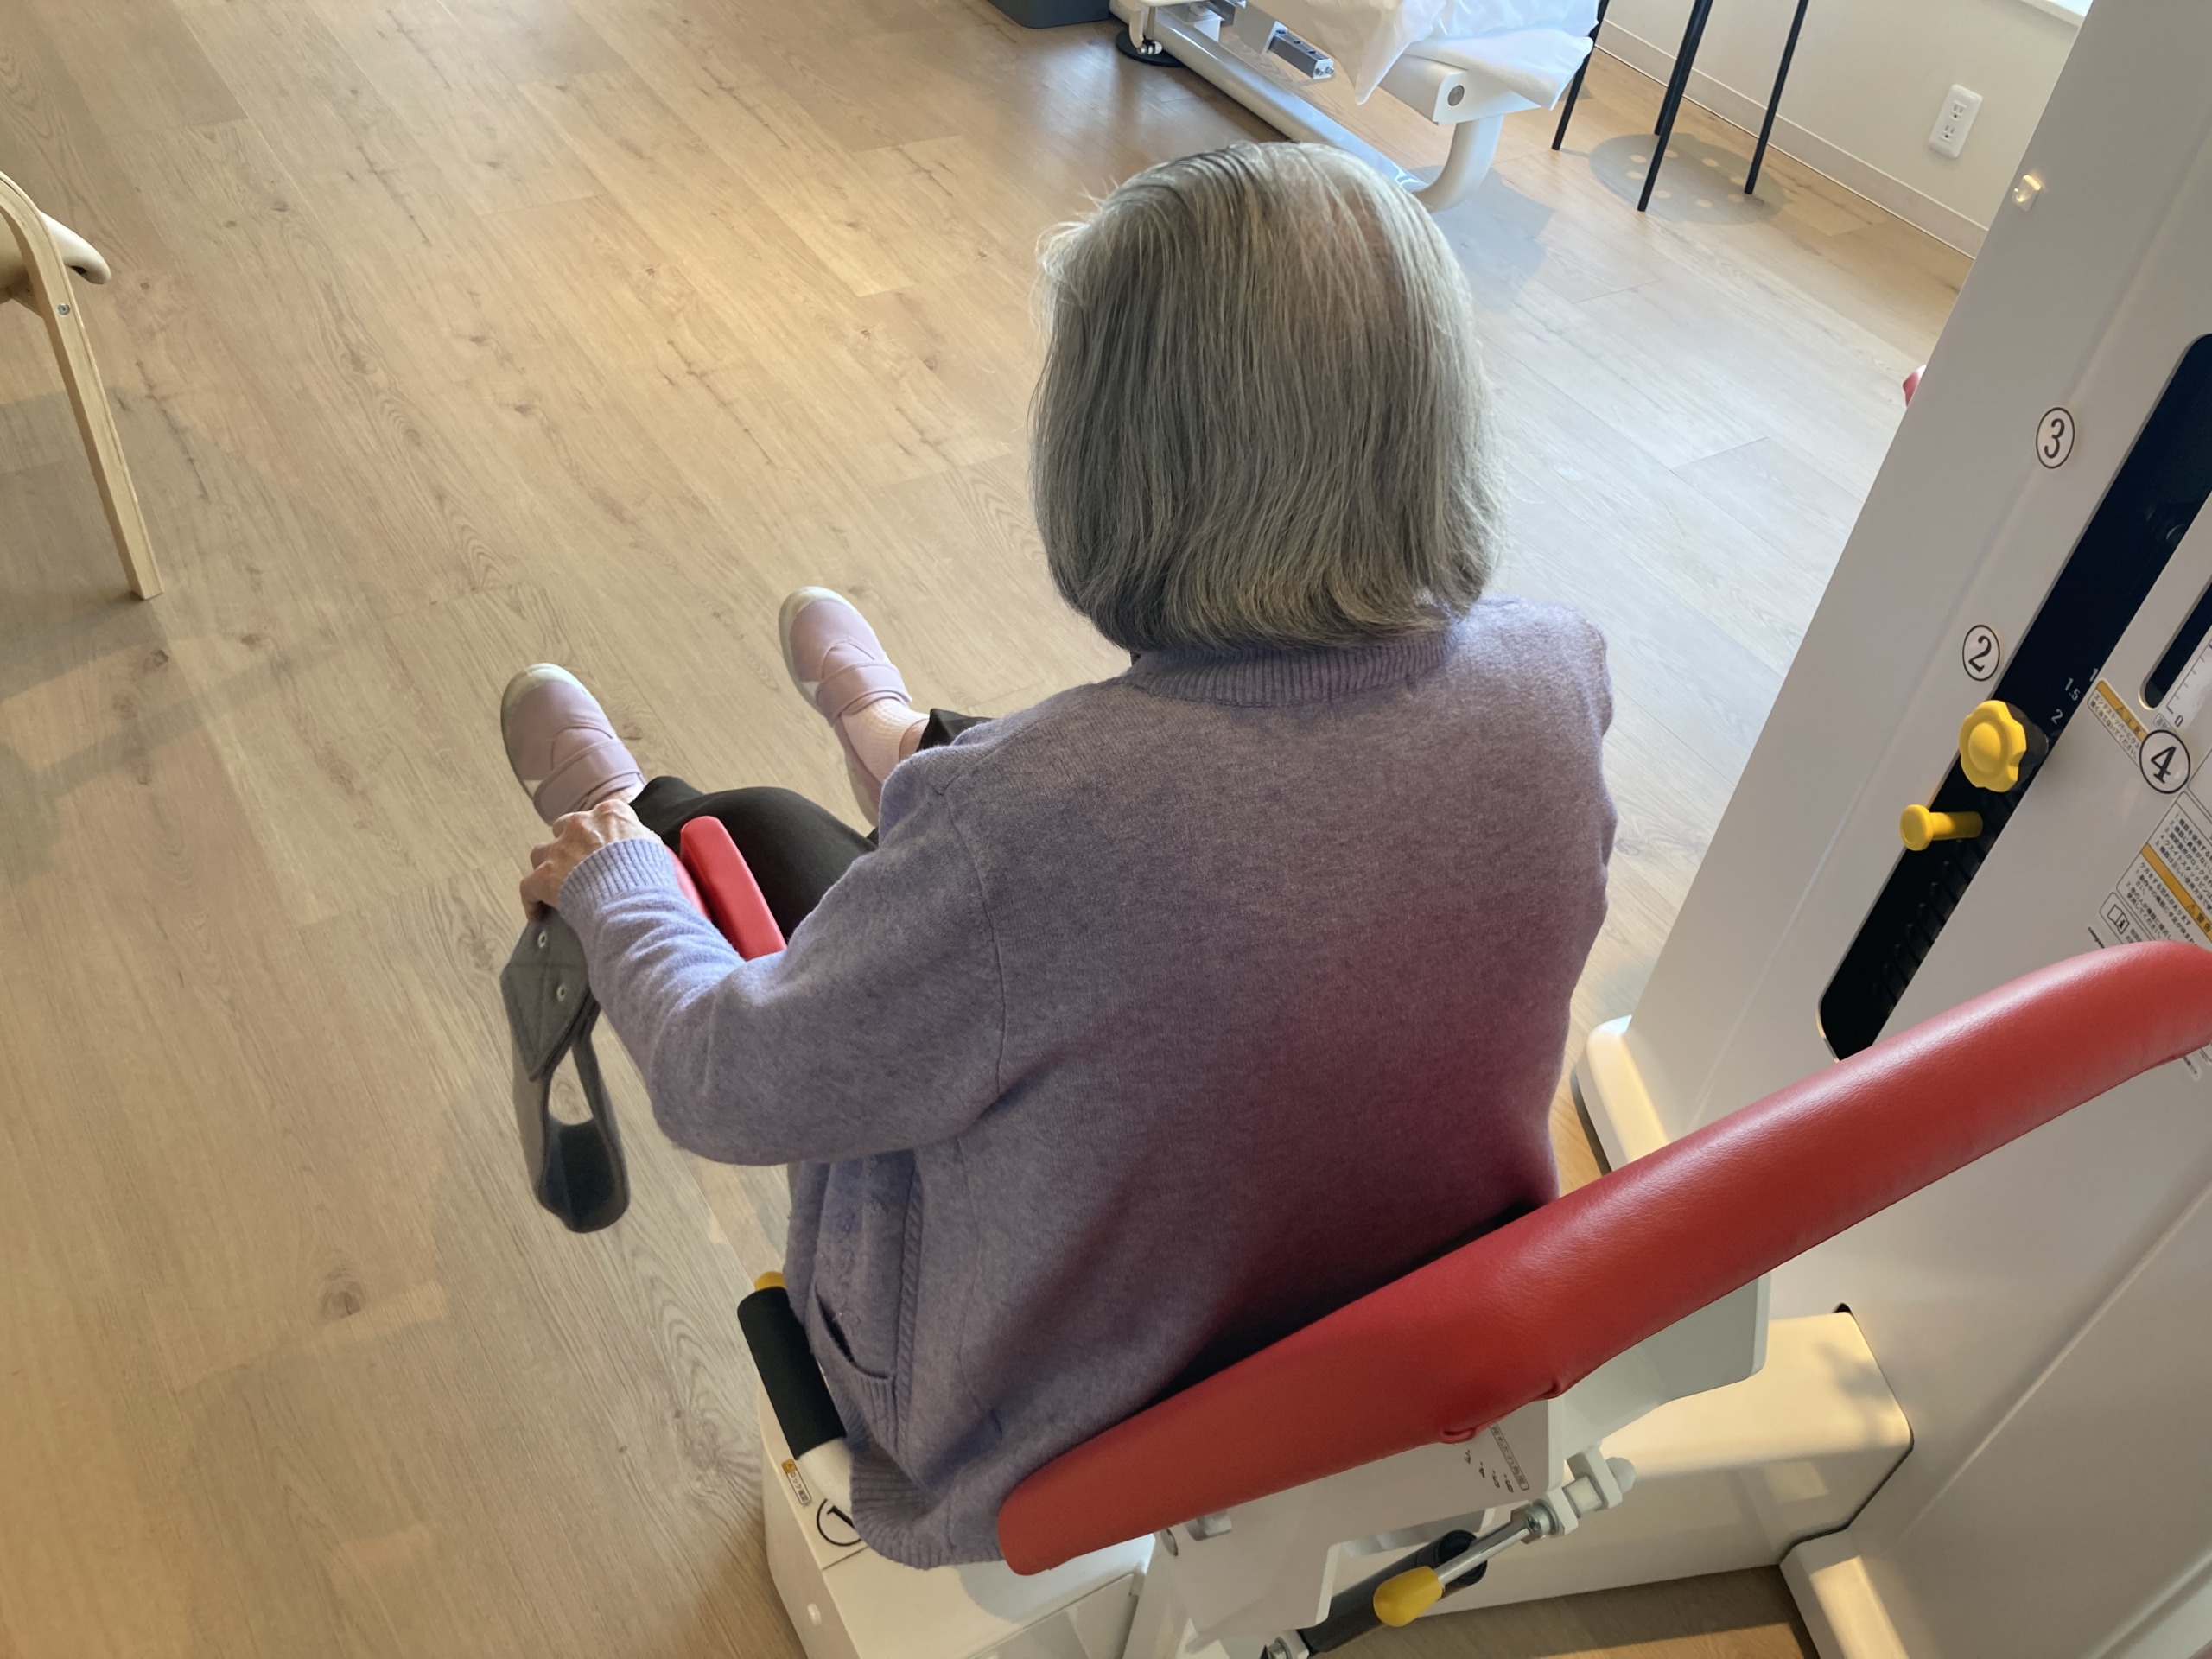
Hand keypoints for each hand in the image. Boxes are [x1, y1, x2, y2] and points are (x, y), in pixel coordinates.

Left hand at [521, 798, 658, 916]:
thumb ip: (641, 839)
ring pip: (541, 853)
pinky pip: (528, 888)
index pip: (598, 816)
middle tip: (577, 864)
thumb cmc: (648, 875)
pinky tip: (537, 914)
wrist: (630, 899)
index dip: (598, 833)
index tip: (601, 847)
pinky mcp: (544, 876)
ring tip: (554, 884)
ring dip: (546, 866)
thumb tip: (639, 843)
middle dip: (568, 844)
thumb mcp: (654, 847)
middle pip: (564, 828)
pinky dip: (531, 900)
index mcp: (609, 814)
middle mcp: (580, 825)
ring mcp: (559, 850)